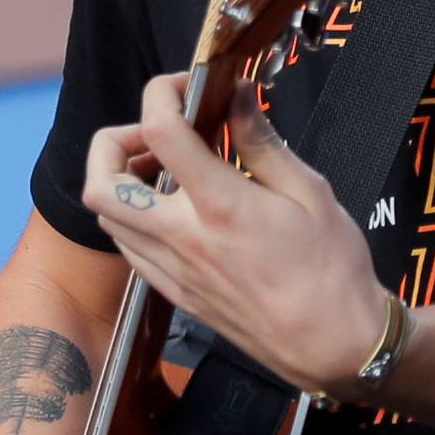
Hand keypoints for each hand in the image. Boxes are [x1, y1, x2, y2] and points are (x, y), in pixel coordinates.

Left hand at [82, 73, 388, 396]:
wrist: (334, 348)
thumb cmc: (332, 269)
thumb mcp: (310, 191)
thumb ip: (262, 141)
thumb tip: (238, 96)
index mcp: (220, 205)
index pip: (160, 132)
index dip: (161, 93)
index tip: (186, 86)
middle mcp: (183, 238)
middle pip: (100, 185)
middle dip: (112, 144)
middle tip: (154, 134)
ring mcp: (174, 272)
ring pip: (107, 220)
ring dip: (120, 182)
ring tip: (164, 167)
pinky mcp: (177, 296)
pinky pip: (130, 250)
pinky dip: (134, 218)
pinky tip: (173, 209)